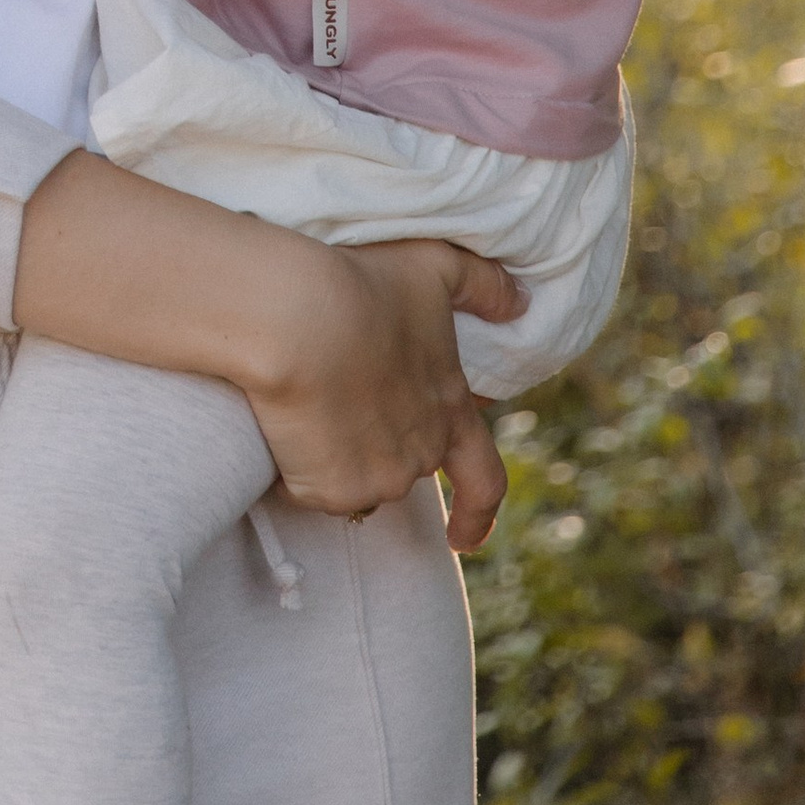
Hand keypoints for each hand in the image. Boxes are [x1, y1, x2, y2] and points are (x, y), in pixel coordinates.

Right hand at [243, 235, 522, 551]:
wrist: (295, 317)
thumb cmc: (364, 285)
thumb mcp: (433, 267)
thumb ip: (484, 285)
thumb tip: (522, 303)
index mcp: (451, 411)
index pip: (484, 480)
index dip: (479, 512)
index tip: (465, 537)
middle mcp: (421, 455)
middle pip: (400, 467)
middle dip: (374, 444)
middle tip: (336, 400)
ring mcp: (377, 479)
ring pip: (352, 478)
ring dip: (333, 452)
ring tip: (304, 398)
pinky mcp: (330, 490)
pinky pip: (307, 484)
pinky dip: (295, 463)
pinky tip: (282, 418)